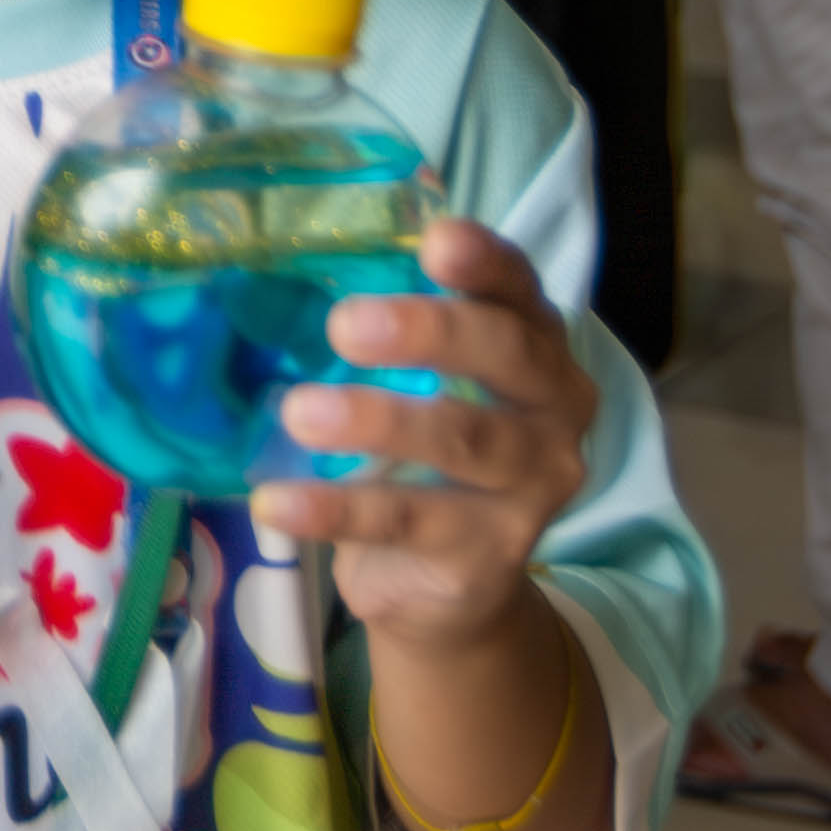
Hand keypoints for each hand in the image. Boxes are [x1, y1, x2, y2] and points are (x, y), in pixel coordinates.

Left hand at [261, 219, 595, 642]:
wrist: (453, 590)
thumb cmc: (426, 455)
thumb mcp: (423, 388)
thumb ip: (387, 334)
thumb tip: (279, 272)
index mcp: (536, 348)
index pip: (520, 291)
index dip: (486, 262)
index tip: (436, 240)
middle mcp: (554, 413)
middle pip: (507, 357)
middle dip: (430, 332)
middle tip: (345, 324)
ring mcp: (532, 490)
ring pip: (462, 441)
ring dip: (378, 421)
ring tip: (300, 412)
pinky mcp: (487, 555)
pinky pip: (407, 522)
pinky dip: (335, 510)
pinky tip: (276, 502)